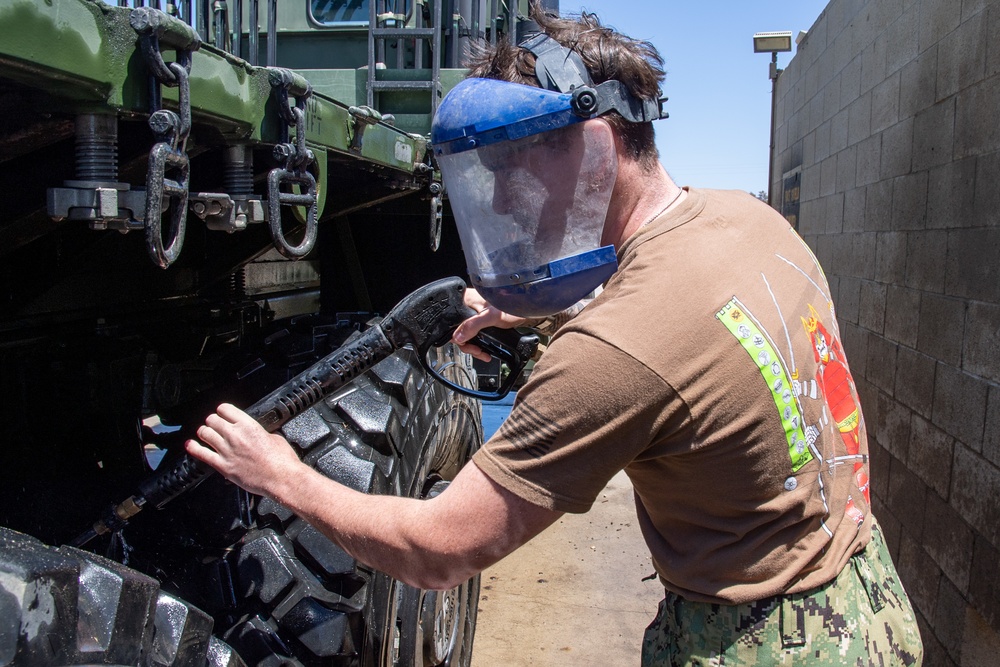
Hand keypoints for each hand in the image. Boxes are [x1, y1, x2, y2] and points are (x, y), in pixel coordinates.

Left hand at [185, 403, 301, 497]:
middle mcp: (235, 435)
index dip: (222, 411)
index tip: (223, 414)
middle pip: (212, 419)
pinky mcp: (223, 466)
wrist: (282, 478)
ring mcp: (227, 450)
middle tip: (214, 425)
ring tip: (205, 434)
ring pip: (205, 433)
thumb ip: (262, 433)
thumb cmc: (282, 461)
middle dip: (213, 421)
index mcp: (249, 425)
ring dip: (204, 432)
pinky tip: (191, 445)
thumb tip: (259, 434)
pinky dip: (194, 448)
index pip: (225, 409)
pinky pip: (202, 454)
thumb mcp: (275, 437)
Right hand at [451, 288, 527, 361]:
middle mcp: (467, 306)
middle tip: (477, 351)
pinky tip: (484, 350)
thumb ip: (473, 326)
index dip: (457, 336)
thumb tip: (458, 337)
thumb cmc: (510, 308)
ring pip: (466, 335)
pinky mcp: (480, 321)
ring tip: (483, 353)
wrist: (525, 311)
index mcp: (464, 300)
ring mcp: (473, 314)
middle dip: (468, 345)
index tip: (467, 344)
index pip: (451, 321)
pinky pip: (473, 335)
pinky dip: (478, 344)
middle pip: (458, 330)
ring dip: (473, 347)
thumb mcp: (490, 317)